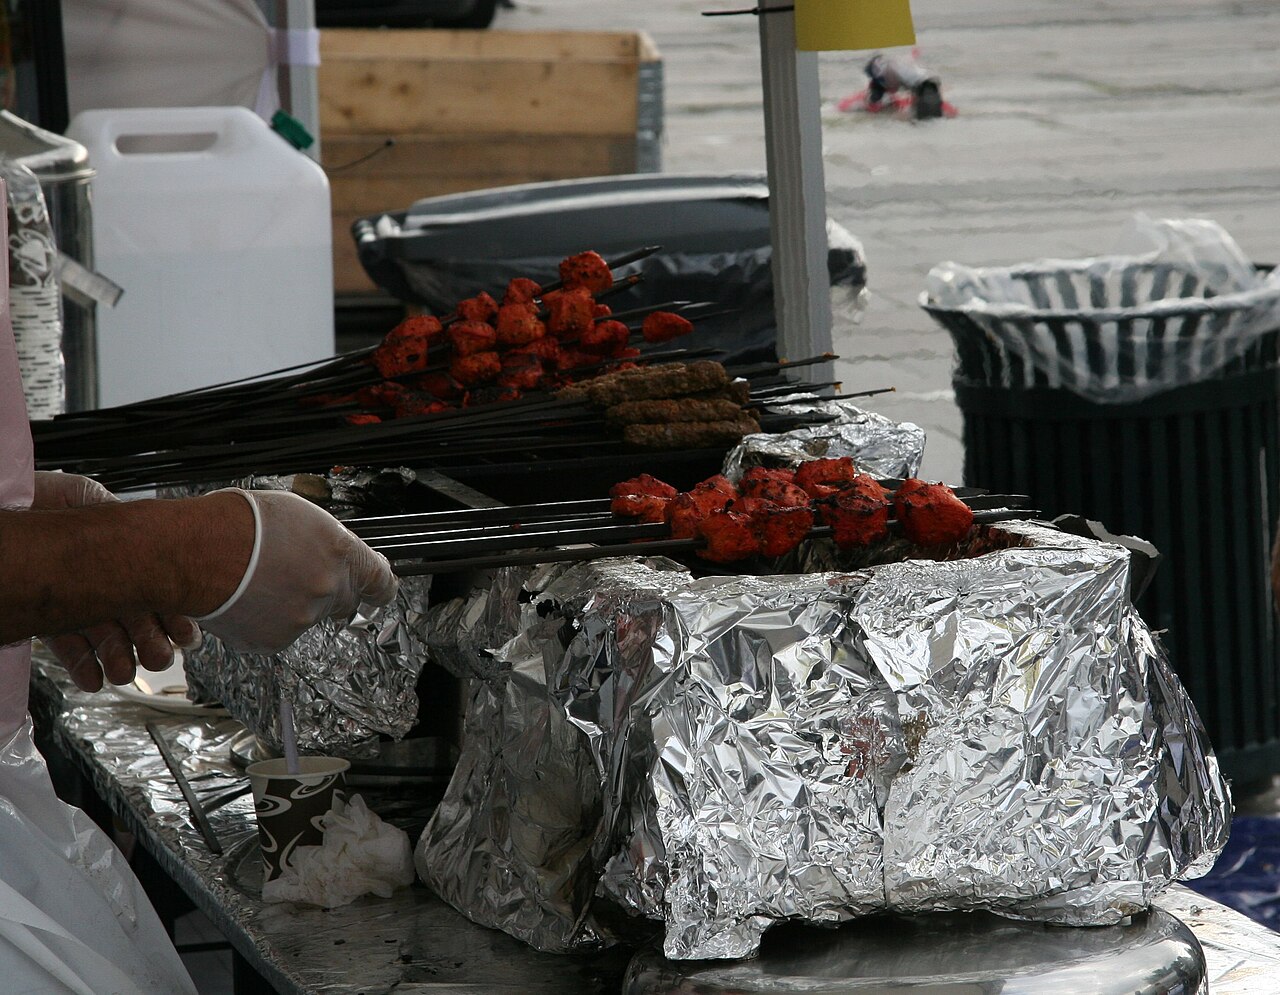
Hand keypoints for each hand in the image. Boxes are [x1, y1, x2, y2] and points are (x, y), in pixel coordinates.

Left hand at [33, 471, 202, 691]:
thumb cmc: (31, 497)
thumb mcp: (82, 494)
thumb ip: (114, 512)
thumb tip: (146, 532)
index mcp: (114, 547)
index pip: (152, 583)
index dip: (171, 612)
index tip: (184, 633)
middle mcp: (97, 575)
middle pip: (133, 614)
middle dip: (151, 641)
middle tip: (159, 658)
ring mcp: (70, 598)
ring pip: (104, 634)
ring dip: (120, 657)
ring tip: (123, 673)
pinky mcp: (41, 616)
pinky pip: (66, 644)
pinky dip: (83, 665)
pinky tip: (94, 678)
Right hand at [196, 489, 397, 654]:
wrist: (193, 551)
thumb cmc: (237, 523)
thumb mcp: (297, 515)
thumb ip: (327, 540)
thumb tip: (335, 553)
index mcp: (340, 552)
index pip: (381, 581)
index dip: (381, 587)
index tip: (380, 591)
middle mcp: (328, 587)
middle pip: (345, 601)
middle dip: (328, 592)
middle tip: (295, 577)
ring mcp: (303, 617)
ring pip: (308, 617)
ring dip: (291, 604)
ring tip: (257, 581)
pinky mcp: (274, 640)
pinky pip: (278, 633)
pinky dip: (264, 621)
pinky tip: (244, 600)